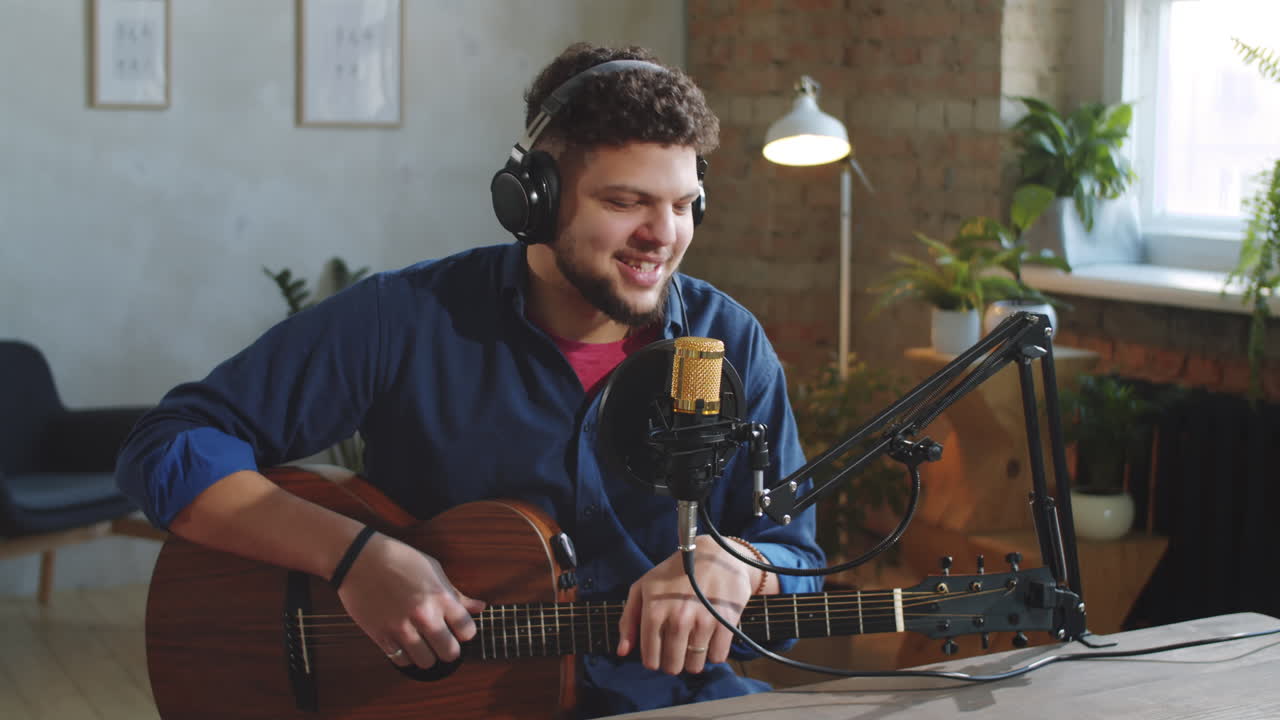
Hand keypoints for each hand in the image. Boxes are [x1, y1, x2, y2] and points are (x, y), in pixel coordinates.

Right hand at [336, 533, 485, 668]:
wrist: (359, 558)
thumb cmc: (399, 558)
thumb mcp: (433, 569)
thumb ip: (457, 594)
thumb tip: (479, 608)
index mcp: (440, 597)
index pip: (467, 631)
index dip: (465, 632)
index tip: (458, 629)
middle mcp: (423, 614)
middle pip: (450, 652)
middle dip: (449, 649)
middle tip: (443, 642)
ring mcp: (401, 627)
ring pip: (426, 662)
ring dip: (428, 656)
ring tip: (424, 645)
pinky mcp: (381, 635)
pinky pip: (401, 661)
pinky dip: (406, 657)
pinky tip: (405, 644)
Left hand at [615, 536, 760, 674]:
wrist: (716, 554)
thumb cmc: (674, 572)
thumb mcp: (642, 588)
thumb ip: (628, 620)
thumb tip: (622, 652)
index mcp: (654, 611)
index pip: (650, 659)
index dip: (654, 661)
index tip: (659, 654)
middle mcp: (678, 618)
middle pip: (673, 666)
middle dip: (673, 661)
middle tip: (677, 648)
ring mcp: (703, 621)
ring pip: (695, 666)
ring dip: (693, 660)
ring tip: (693, 642)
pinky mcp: (726, 622)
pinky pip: (718, 657)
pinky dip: (714, 653)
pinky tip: (710, 638)